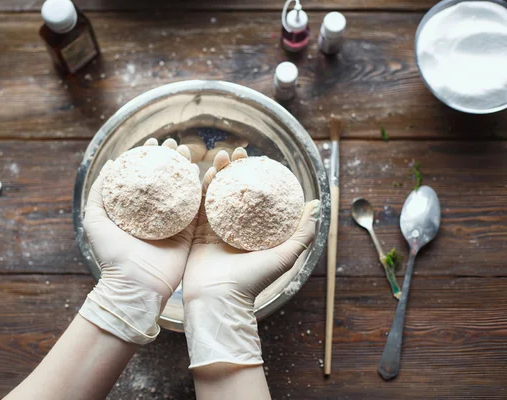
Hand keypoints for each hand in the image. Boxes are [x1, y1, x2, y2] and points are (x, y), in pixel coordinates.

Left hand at [79, 138, 195, 344]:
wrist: (135, 285)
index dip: (150, 157)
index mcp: (136, 210)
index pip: (145, 177)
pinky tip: (205, 170)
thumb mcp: (95, 220)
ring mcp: (175, 222)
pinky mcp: (191, 233)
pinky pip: (200, 207)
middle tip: (175, 143)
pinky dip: (204, 189)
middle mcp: (156, 214)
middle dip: (171, 158)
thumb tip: (112, 164)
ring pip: (185, 189)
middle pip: (167, 179)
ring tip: (189, 151)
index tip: (154, 141)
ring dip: (188, 168)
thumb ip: (99, 193)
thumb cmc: (112, 255)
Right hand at [183, 149, 320, 367]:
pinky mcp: (196, 232)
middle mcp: (235, 228)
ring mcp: (214, 229)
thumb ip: (302, 233)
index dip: (258, 178)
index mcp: (255, 232)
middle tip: (238, 152)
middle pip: (235, 191)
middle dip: (236, 169)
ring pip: (216, 193)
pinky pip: (198, 204)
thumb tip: (317, 206)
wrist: (218, 298)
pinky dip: (200, 187)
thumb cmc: (252, 280)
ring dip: (218, 172)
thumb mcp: (284, 256)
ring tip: (221, 155)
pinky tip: (203, 170)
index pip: (257, 198)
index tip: (259, 161)